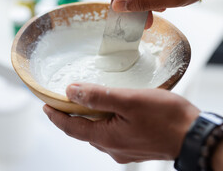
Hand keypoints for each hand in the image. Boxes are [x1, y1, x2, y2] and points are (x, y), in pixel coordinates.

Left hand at [43, 83, 199, 162]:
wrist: (196, 135)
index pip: (71, 128)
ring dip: (88, 119)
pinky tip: (109, 112)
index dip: (56, 117)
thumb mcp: (129, 101)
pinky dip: (104, 121)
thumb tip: (71, 91)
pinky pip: (111, 133)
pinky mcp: (135, 146)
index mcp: (106, 138)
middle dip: (71, 117)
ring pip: (98, 132)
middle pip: (83, 131)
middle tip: (62, 102)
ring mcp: (124, 149)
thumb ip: (98, 96)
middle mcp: (112, 148)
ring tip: (84, 103)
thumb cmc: (167, 118)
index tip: (45, 106)